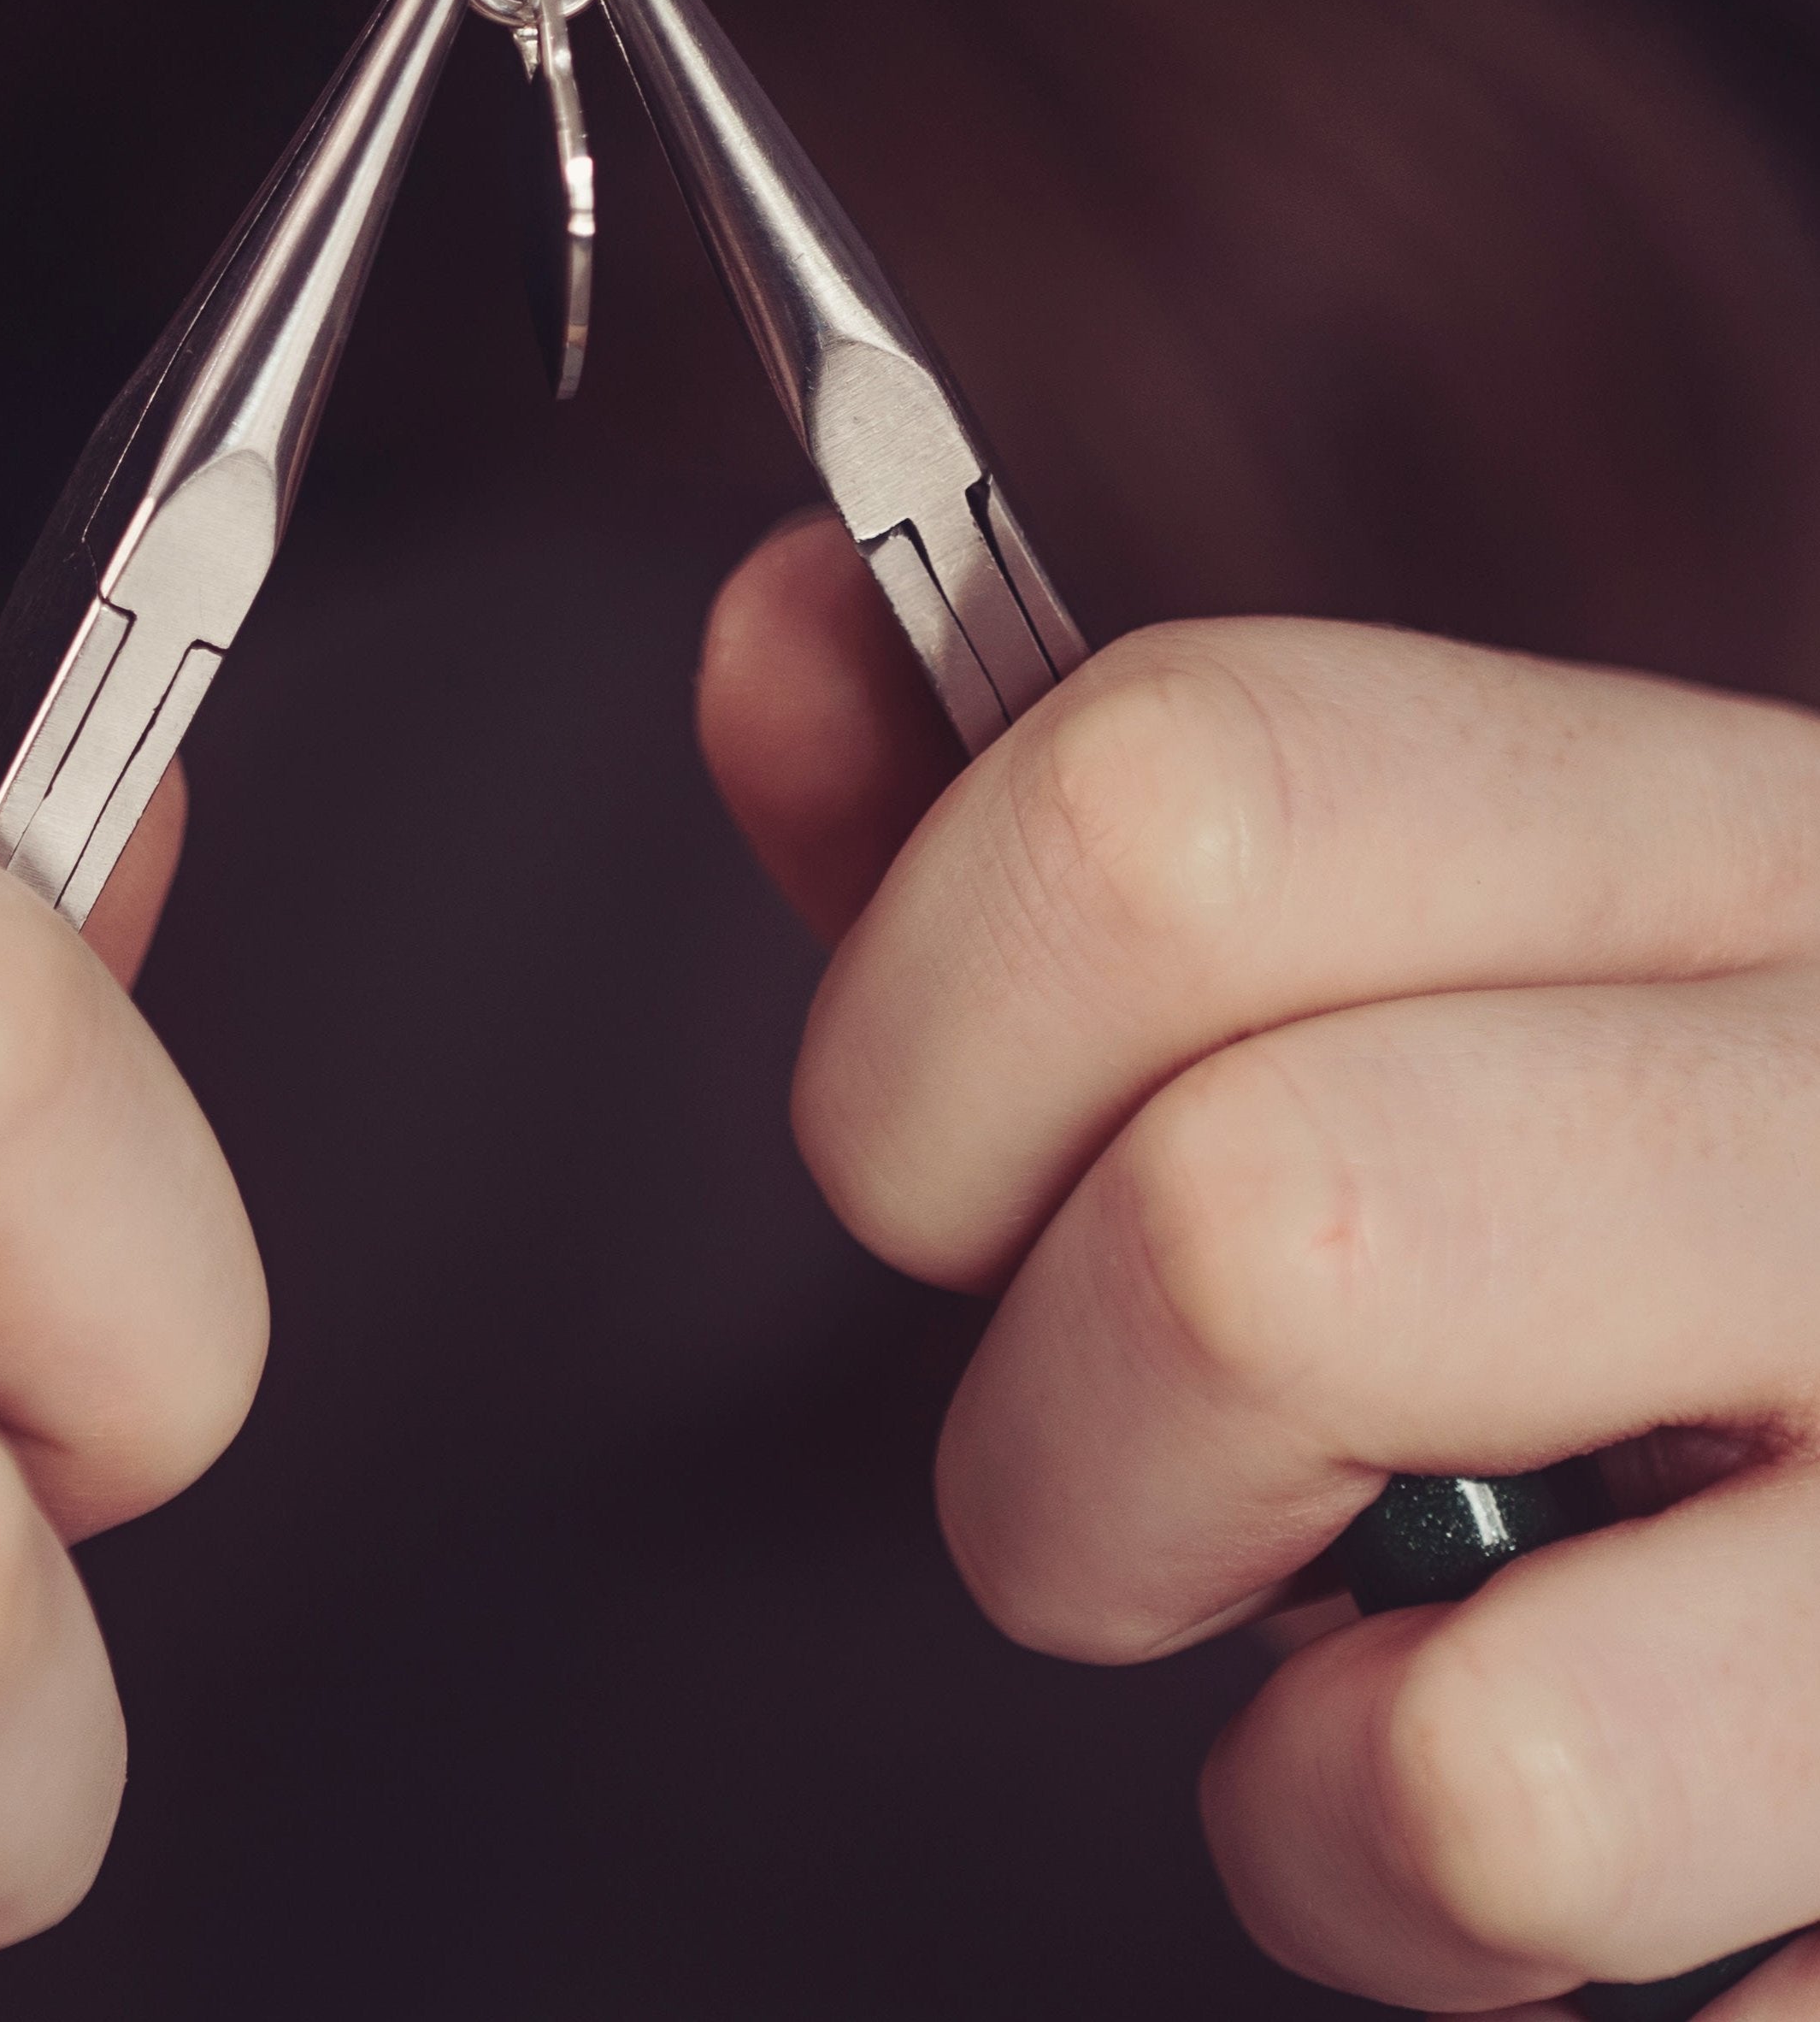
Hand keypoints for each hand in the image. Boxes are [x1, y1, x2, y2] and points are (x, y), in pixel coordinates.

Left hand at [701, 513, 1819, 2014]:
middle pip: (1228, 1182)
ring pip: (1326, 1435)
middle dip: (1039, 1396)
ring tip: (1357, 1624)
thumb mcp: (1385, 1014)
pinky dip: (1381, 1862)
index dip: (927, 1028)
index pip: (1183, 790)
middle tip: (1138, 1451)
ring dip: (1190, 1599)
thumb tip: (782, 623)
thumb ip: (1044, 849)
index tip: (949, 1176)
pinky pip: (1489, 1811)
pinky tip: (1522, 1770)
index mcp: (1701, 843)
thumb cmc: (1615, 1280)